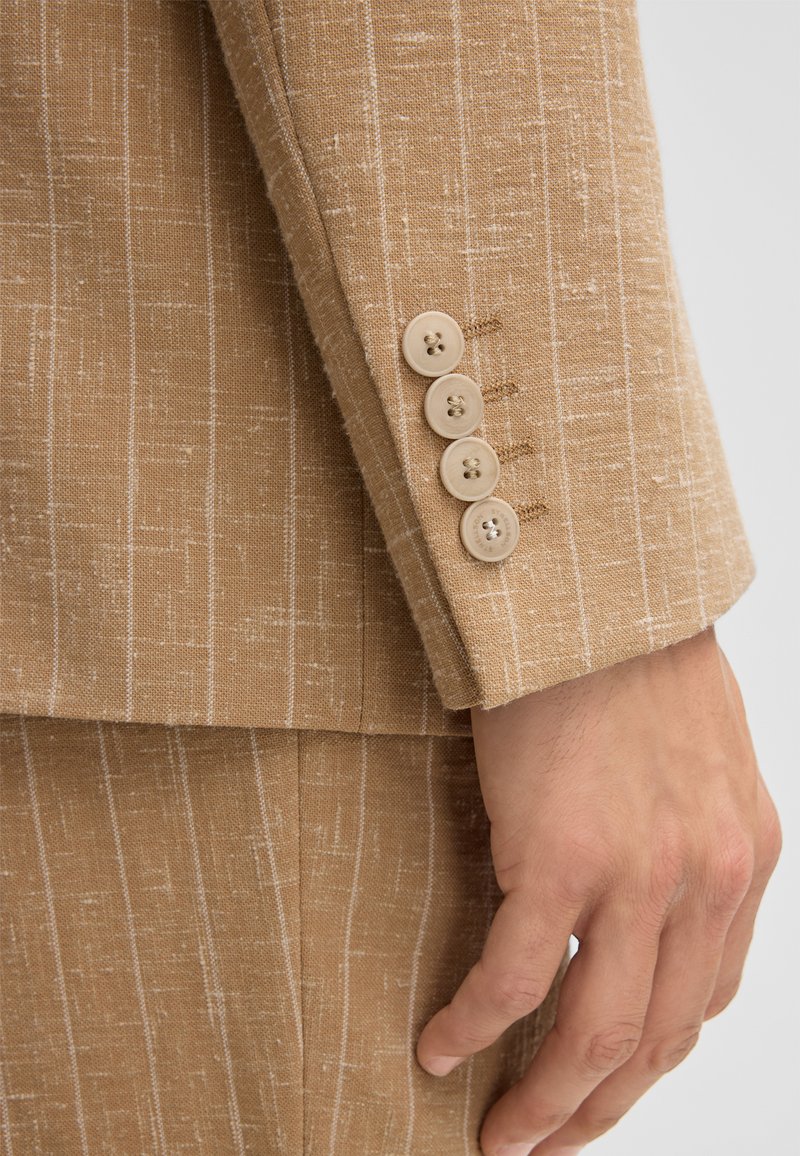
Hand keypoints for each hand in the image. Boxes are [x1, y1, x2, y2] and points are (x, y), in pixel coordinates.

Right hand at [415, 625, 781, 1155]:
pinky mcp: (561, 857)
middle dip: (598, 1111)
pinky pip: (513, 980)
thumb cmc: (634, 656)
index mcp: (743, 857)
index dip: (648, 1058)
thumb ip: (692, 832)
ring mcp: (638, 876)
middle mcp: (706, 881)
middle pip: (654, 1041)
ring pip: (593, 1037)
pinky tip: (439, 1049)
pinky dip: (473, 1027)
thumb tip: (646, 900)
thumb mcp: (701, 752)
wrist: (596, 590)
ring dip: (543, 1104)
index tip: (601, 1082)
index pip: (704, 998)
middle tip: (544, 1145)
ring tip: (499, 1135)